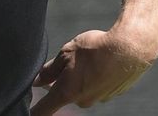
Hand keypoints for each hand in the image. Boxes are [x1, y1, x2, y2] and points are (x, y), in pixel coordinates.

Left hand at [31, 29, 151, 114]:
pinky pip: (97, 86)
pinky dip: (96, 76)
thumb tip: (37, 81)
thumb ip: (50, 70)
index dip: (34, 111)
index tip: (27, 112)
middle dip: (63, 81)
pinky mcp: (112, 94)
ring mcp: (98, 99)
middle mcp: (82, 100)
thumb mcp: (66, 53)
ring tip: (89, 57)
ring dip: (81, 77)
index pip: (44, 110)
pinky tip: (101, 61)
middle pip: (65, 94)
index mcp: (67, 92)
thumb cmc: (96, 48)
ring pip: (82, 89)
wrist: (130, 48)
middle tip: (67, 60)